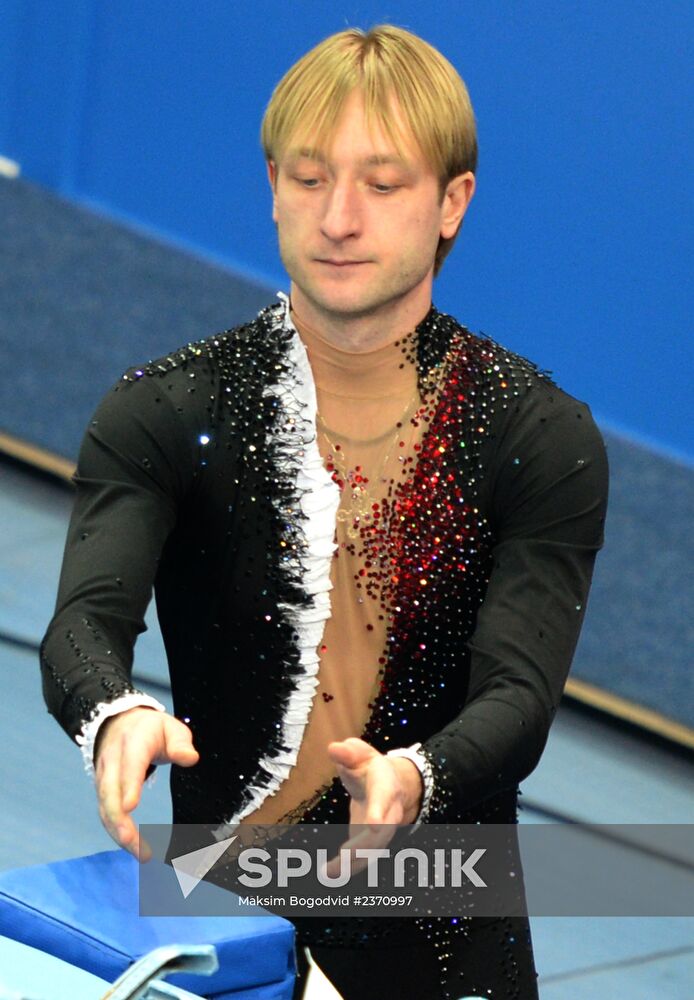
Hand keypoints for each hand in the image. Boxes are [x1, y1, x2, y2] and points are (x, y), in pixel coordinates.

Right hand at [94, 707, 198, 860]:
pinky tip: (134, 847)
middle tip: (133, 842)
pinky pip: (105, 813)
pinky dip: (116, 832)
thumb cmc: (152, 730)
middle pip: (110, 791)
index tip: (131, 807)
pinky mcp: (102, 790)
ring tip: (142, 853)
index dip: (129, 785)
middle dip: (118, 819)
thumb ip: (181, 742)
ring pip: (105, 807)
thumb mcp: (171, 728)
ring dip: (118, 832)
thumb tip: (190, 758)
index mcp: (133, 742)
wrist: (119, 723)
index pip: (130, 764)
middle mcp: (113, 761)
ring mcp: (104, 777)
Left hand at [325, 737, 422, 873]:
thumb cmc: (369, 767)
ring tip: (329, 873)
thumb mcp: (360, 754)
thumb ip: (348, 752)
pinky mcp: (373, 841)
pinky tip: (330, 873)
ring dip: (354, 862)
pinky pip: (365, 856)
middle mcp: (390, 811)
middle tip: (344, 856)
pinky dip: (350, 866)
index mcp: (386, 786)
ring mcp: (384, 830)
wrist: (390, 785)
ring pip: (374, 849)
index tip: (372, 824)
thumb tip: (333, 748)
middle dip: (365, 845)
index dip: (379, 811)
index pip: (384, 799)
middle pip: (382, 832)